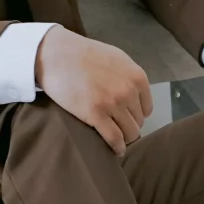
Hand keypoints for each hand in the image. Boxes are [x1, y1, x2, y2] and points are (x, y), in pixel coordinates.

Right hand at [34, 27, 152, 154]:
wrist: (57, 55)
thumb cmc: (83, 54)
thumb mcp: (116, 59)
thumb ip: (128, 77)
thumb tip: (135, 97)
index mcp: (137, 76)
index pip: (147, 108)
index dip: (135, 114)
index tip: (125, 116)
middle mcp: (129, 90)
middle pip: (138, 122)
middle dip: (128, 125)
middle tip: (115, 125)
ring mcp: (113, 103)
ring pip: (130, 133)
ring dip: (124, 138)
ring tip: (115, 138)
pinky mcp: (96, 115)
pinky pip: (115, 139)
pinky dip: (117, 147)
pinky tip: (115, 149)